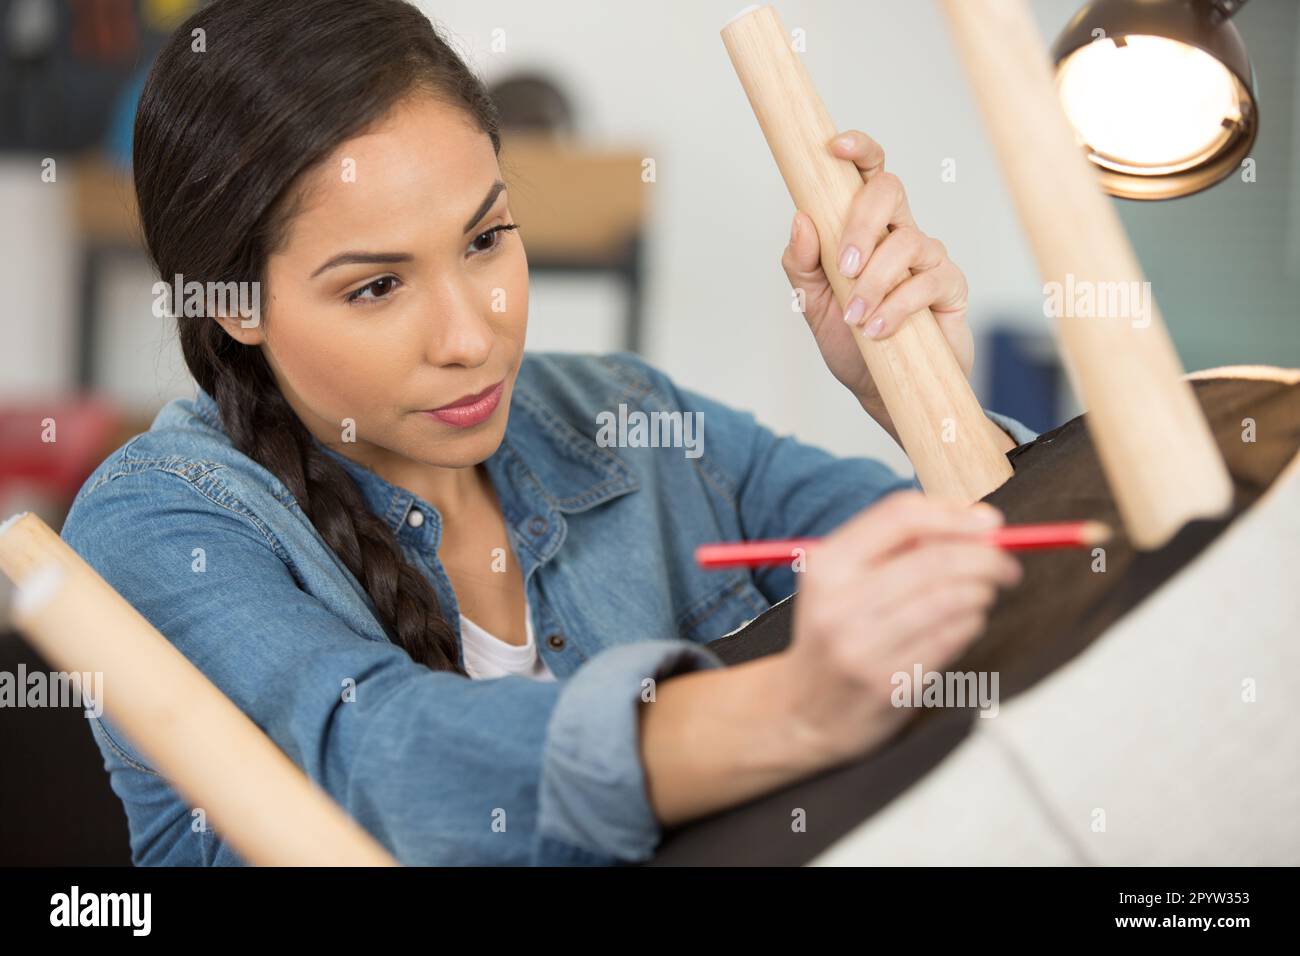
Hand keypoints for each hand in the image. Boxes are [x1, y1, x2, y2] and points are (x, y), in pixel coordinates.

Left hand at [780, 131, 973, 433]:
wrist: (880, 391)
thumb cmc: (849, 340)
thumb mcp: (813, 304)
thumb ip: (801, 265)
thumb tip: (800, 221)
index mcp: (865, 227)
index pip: (868, 174)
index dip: (858, 150)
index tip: (834, 148)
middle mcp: (899, 233)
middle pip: (889, 191)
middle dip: (861, 223)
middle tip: (844, 266)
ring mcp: (927, 259)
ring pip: (906, 241)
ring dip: (874, 281)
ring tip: (856, 317)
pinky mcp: (949, 288)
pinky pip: (927, 282)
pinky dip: (897, 306)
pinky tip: (878, 329)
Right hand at [781, 491, 1020, 763]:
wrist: (803, 710)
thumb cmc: (839, 631)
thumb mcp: (843, 579)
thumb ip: (897, 545)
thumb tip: (977, 521)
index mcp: (826, 565)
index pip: (901, 517)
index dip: (954, 514)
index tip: (990, 523)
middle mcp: (838, 604)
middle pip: (935, 560)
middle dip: (985, 557)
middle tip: (1006, 564)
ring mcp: (862, 648)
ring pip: (950, 600)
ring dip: (981, 592)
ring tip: (983, 594)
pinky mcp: (887, 684)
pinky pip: (950, 640)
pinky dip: (970, 624)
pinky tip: (966, 623)